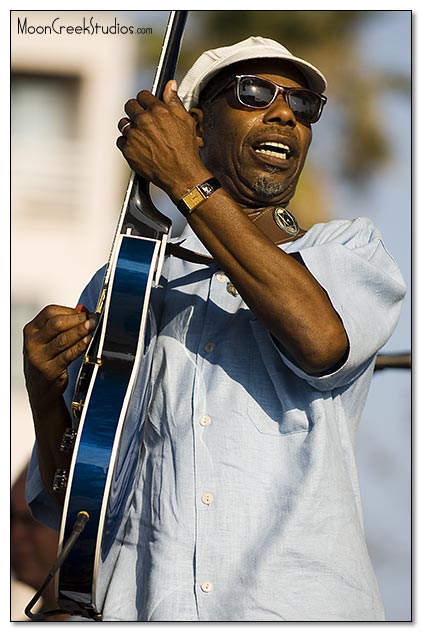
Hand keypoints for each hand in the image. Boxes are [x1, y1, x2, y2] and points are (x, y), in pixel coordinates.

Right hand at [23, 305, 96, 404]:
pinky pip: (68, 355)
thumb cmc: (46, 360)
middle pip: (57, 324)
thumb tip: (83, 313)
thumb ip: (62, 326)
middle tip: (92, 319)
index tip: (84, 312)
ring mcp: (40, 357)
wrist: (40, 388)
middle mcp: (33, 342)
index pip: (50, 312)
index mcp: (32, 330)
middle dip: (78, 319)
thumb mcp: (46, 340)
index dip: (70, 311)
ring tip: (93, 326)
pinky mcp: (50, 370)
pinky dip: (80, 346)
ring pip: (63, 339)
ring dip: (81, 331)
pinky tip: (88, 340)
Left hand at [116, 80, 209, 201]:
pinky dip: (127, 143)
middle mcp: (144, 121)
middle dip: (135, 111)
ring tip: (140, 135)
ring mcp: (134, 136)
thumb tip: (170, 85)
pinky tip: (138, 147)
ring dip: (129, 127)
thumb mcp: (185, 121)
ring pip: (123, 123)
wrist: (181, 174)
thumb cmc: (186, 150)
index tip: (147, 106)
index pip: (143, 95)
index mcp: (158, 111)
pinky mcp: (128, 150)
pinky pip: (121, 141)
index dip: (145, 101)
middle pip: (130, 106)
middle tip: (142, 120)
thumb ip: (174, 101)